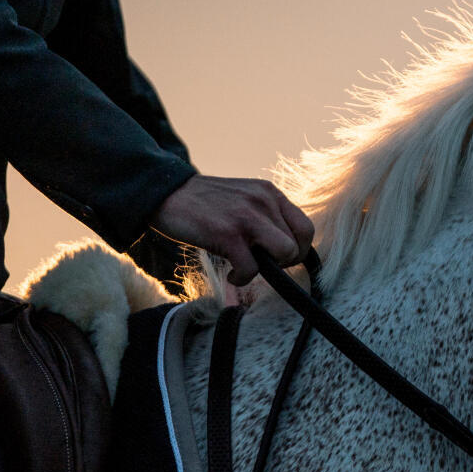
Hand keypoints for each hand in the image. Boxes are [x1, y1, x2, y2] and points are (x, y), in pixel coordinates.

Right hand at [149, 174, 314, 284]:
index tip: (280, 259)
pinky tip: (230, 273)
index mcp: (270, 193)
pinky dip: (242, 279)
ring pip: (284, 254)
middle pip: (298, 245)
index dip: (299, 250)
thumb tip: (287, 250)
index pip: (306, 228)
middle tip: (262, 264)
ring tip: (249, 268)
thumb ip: (266, 216)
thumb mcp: (244, 199)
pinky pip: (252, 269)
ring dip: (270, 270)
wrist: (166, 192)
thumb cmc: (205, 203)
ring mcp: (247, 216)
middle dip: (283, 263)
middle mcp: (263, 201)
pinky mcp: (228, 234)